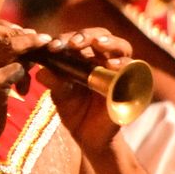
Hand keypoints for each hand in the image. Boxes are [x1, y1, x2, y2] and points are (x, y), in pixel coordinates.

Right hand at [0, 20, 54, 158]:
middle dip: (18, 32)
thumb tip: (21, 44)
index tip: (21, 34)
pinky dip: (25, 75)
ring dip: (30, 45)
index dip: (5, 27)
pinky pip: (17, 69)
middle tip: (36, 40)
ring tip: (43, 50)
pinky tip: (24, 89)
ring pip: (10, 45)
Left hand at [36, 29, 132, 151]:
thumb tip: (40, 72)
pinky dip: (124, 65)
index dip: (66, 38)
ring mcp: (119, 71)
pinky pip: (134, 70)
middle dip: (87, 35)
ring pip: (122, 47)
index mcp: (85, 58)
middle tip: (73, 43)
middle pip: (102, 36)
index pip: (79, 39)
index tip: (52, 47)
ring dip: (110, 43)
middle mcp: (104, 60)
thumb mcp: (61, 96)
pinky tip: (112, 66)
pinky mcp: (131, 85)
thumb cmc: (75, 111)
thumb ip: (54, 82)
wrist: (90, 138)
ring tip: (98, 44)